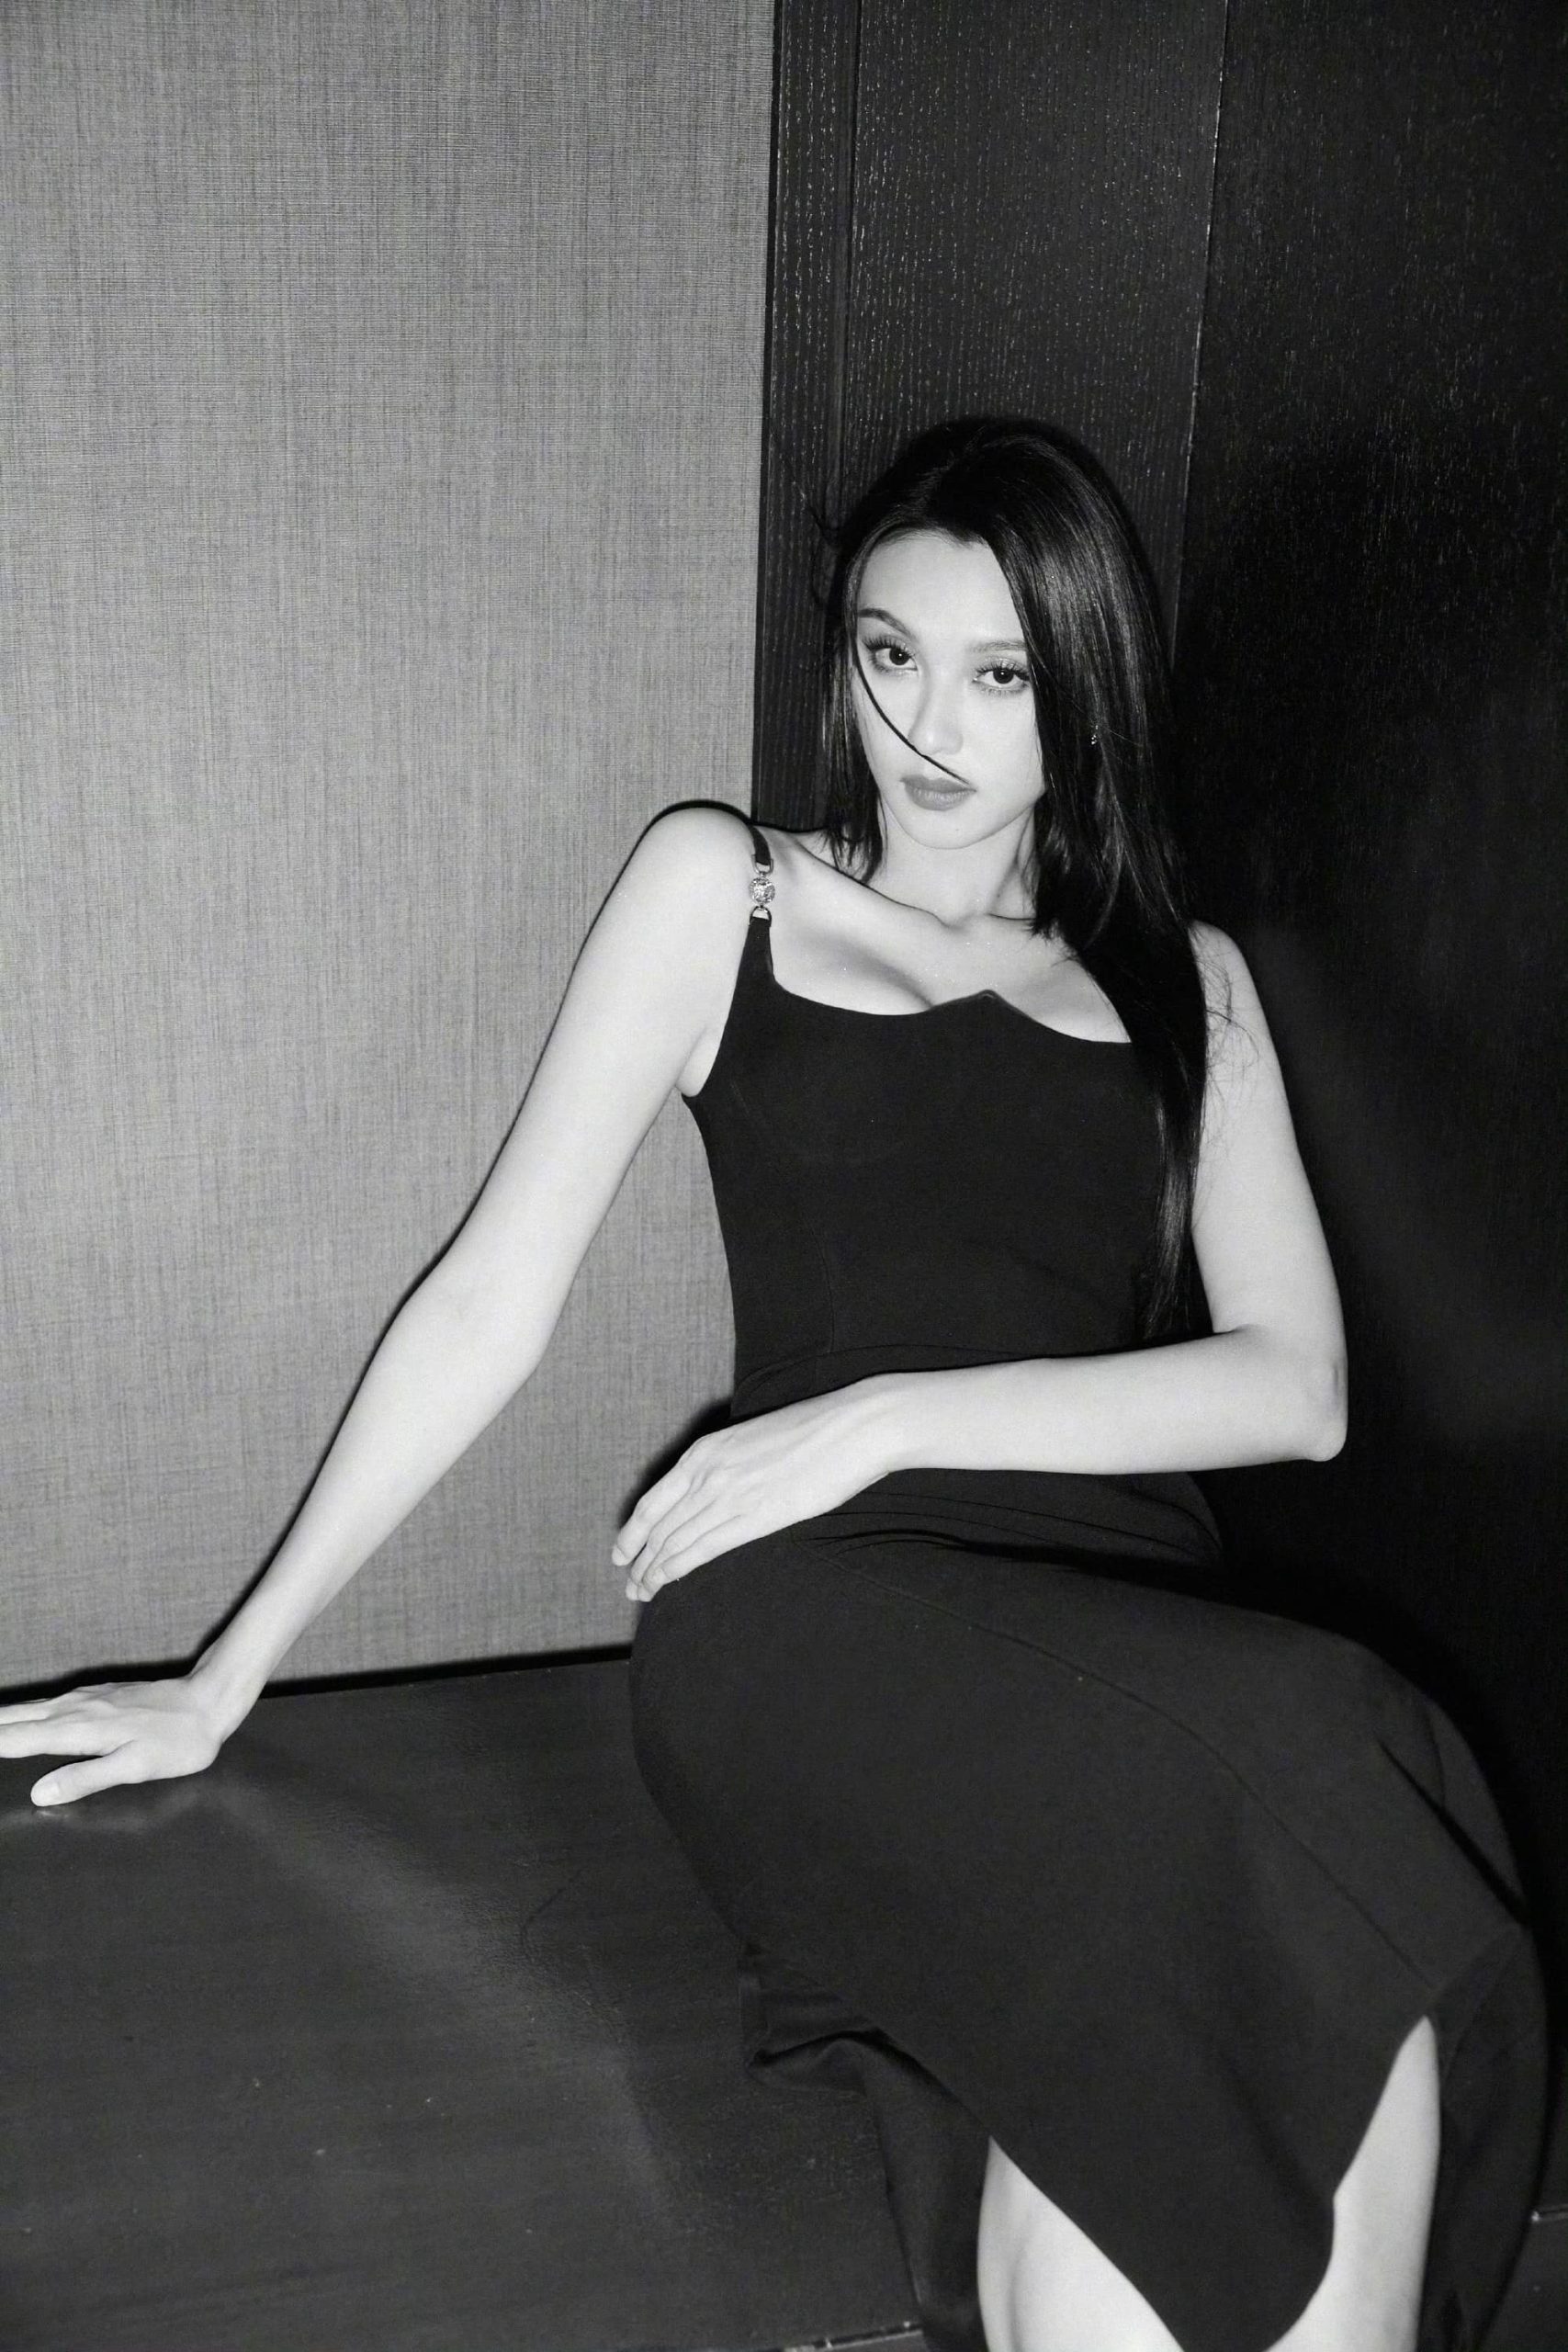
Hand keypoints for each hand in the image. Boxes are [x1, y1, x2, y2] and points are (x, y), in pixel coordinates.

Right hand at [0, 1676, 225, 1807]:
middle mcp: (74, 1708)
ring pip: (27, 1709)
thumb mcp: (135, 1767)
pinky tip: (17, 1715)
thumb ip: (86, 1778)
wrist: (210, 1699)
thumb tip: (40, 1793)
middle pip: (12, 1719)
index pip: (16, 1740)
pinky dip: (19, 1712)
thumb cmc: (178, 1741)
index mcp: (78, 1730)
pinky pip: (45, 1704)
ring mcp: (84, 1699)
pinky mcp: (95, 1695)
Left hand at [613, 1383, 893, 1600]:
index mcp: (705, 1452)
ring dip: (653, 1571)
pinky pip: (702, 1549)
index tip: (621, 1552)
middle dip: (639, 1559)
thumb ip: (727, 1467)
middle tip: (629, 1583)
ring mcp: (728, 1494)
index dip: (632, 1532)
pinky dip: (676, 1569)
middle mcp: (707, 1473)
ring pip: (674, 1542)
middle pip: (658, 1526)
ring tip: (641, 1591)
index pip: (653, 1501)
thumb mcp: (752, 1441)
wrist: (851, 1426)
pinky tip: (665, 1583)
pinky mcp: (754, 1516)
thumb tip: (716, 1493)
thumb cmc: (812, 1431)